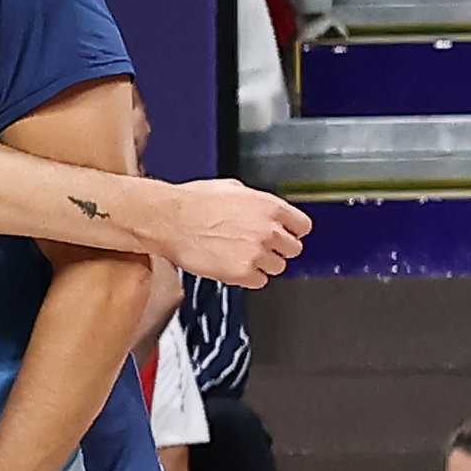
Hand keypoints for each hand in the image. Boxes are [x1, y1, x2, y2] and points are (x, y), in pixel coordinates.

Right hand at [156, 181, 309, 286]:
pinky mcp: (242, 273)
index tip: (285, 235)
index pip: (303, 227)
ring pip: (278, 267)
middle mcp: (268, 230)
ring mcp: (257, 253)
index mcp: (270, 207)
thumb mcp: (231, 189)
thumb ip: (255, 203)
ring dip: (263, 264)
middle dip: (277, 249)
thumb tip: (260, 210)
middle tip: (258, 247)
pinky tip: (232, 265)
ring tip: (240, 256)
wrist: (167, 219)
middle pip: (294, 249)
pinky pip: (259, 281)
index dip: (291, 231)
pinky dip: (248, 277)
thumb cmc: (191, 202)